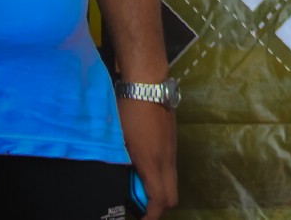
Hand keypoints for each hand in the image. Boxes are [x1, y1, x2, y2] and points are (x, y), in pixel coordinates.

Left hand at [119, 99, 176, 217]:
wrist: (148, 85)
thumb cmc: (128, 112)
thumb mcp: (118, 141)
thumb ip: (121, 164)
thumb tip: (120, 181)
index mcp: (153, 162)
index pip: (159, 200)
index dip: (151, 216)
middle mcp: (167, 160)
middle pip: (172, 196)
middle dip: (159, 208)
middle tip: (140, 210)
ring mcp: (172, 150)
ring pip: (172, 182)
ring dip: (160, 192)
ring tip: (138, 191)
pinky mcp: (172, 142)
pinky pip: (170, 169)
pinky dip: (160, 178)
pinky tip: (143, 171)